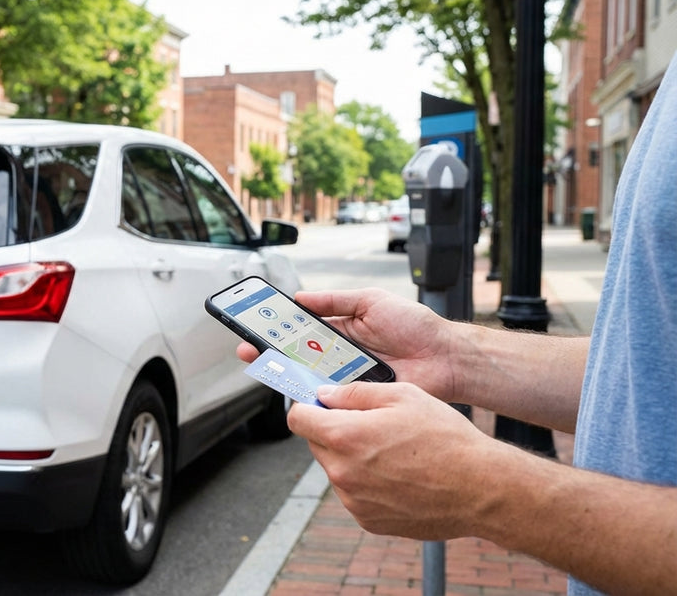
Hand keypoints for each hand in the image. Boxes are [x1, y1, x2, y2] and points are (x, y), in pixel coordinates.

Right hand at [236, 288, 460, 401]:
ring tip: (269, 365)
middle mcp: (340, 354)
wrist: (446, 358)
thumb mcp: (371, 300)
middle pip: (298, 354)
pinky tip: (301, 387)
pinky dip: (316, 393)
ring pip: (310, 376)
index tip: (255, 326)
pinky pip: (331, 396)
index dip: (277, 328)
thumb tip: (301, 298)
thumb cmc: (415, 325)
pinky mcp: (357, 397)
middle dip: (271, 352)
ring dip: (290, 372)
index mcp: (340, 329)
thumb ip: (335, 301)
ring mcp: (347, 377)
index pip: (301, 328)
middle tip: (250, 350)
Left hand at [288, 381, 501, 539]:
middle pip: (317, 444)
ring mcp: (353, 501)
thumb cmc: (446, 437)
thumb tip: (325, 395)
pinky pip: (354, 494)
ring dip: (352, 459)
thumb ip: (355, 393)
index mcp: (344, 437)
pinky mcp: (368, 520)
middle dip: (334, 431)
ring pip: (336, 470)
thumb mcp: (403, 396)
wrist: (481, 489)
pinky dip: (367, 484)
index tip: (321, 405)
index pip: (298, 419)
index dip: (308, 407)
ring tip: (394, 454)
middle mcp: (341, 473)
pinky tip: (399, 477)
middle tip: (371, 426)